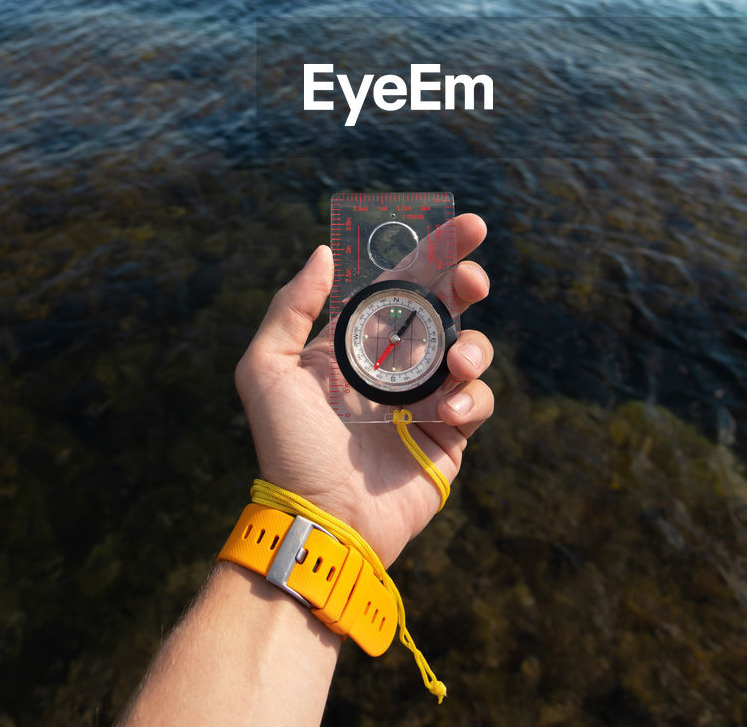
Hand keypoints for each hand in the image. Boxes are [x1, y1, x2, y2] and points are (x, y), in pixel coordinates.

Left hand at [235, 214, 493, 567]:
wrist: (322, 523)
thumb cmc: (288, 447)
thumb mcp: (267, 371)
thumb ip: (290, 308)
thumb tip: (325, 253)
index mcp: (355, 341)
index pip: (399, 281)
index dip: (432, 249)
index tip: (464, 223)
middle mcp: (393, 363)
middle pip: (444, 304)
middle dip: (465, 280)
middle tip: (472, 276)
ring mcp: (425, 398)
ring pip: (470, 348)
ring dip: (473, 344)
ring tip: (455, 363)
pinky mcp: (450, 436)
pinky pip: (478, 401)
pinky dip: (474, 397)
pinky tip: (449, 411)